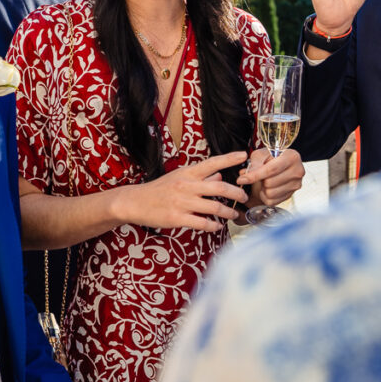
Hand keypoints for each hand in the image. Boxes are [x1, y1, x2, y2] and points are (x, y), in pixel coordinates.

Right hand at [116, 151, 249, 231]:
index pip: (212, 163)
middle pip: (219, 187)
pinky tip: (217, 226)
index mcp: (187, 173)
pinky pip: (202, 223)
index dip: (229, 159)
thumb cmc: (159, 189)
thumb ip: (200, 176)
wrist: (136, 202)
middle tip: (244, 196)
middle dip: (236, 192)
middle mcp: (186, 185)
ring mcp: (182, 202)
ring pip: (214, 207)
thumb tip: (219, 174)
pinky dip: (213, 225)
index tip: (244, 155)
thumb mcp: (179, 177)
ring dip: (228, 212)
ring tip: (234, 214)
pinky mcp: (177, 218)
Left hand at [237, 148, 304, 206]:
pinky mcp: (291, 195)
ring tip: (265, 180)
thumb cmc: (271, 157)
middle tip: (260, 175)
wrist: (281, 163)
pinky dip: (266, 196)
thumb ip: (254, 164)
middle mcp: (297, 171)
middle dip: (260, 180)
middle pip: (270, 183)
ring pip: (270, 194)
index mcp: (291, 157)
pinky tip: (268, 187)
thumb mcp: (261, 154)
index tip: (242, 179)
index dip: (254, 175)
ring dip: (263, 189)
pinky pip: (272, 201)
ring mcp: (296, 184)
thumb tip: (247, 175)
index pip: (271, 170)